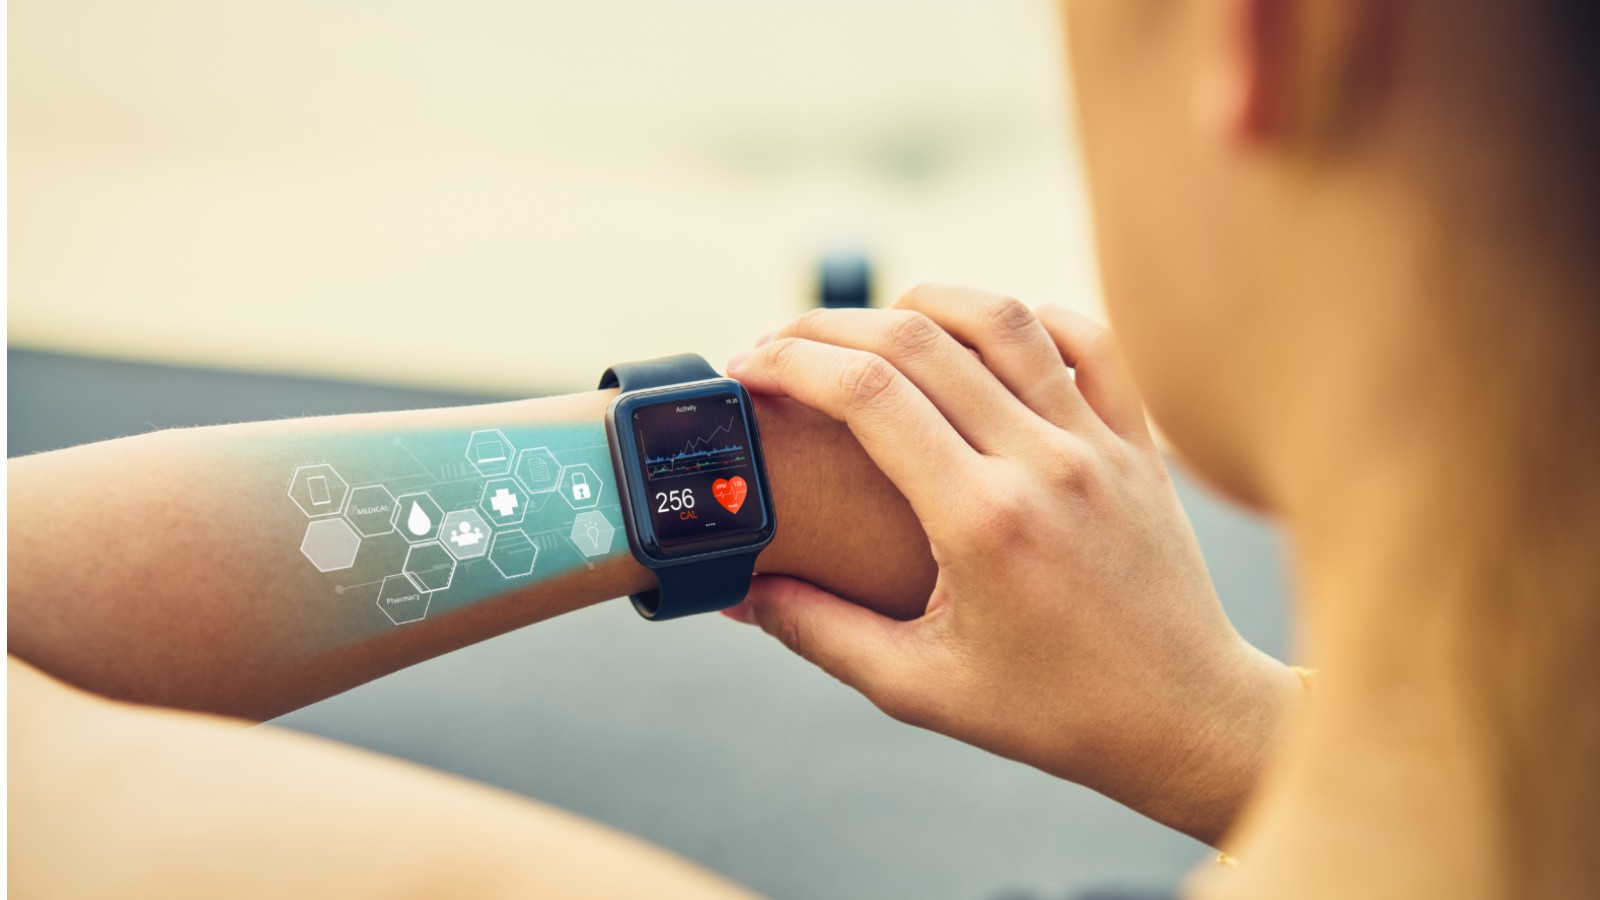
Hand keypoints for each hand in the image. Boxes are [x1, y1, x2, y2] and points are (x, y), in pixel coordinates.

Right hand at [726, 285, 1298, 845]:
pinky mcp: (1136, 443)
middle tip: (779, 344)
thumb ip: (820, 634)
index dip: (791, 364)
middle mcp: (1042, 463)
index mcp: (981, 520)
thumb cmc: (1054, 712)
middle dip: (827, 326)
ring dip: (920, 301)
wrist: (1184, 718)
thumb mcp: (920, 688)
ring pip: (1001, 318)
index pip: (867, 394)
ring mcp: (1097, 444)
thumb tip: (739, 597)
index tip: (747, 368)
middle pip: (917, 339)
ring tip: (868, 324)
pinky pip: (1088, 341)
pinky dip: (1029, 318)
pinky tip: (983, 336)